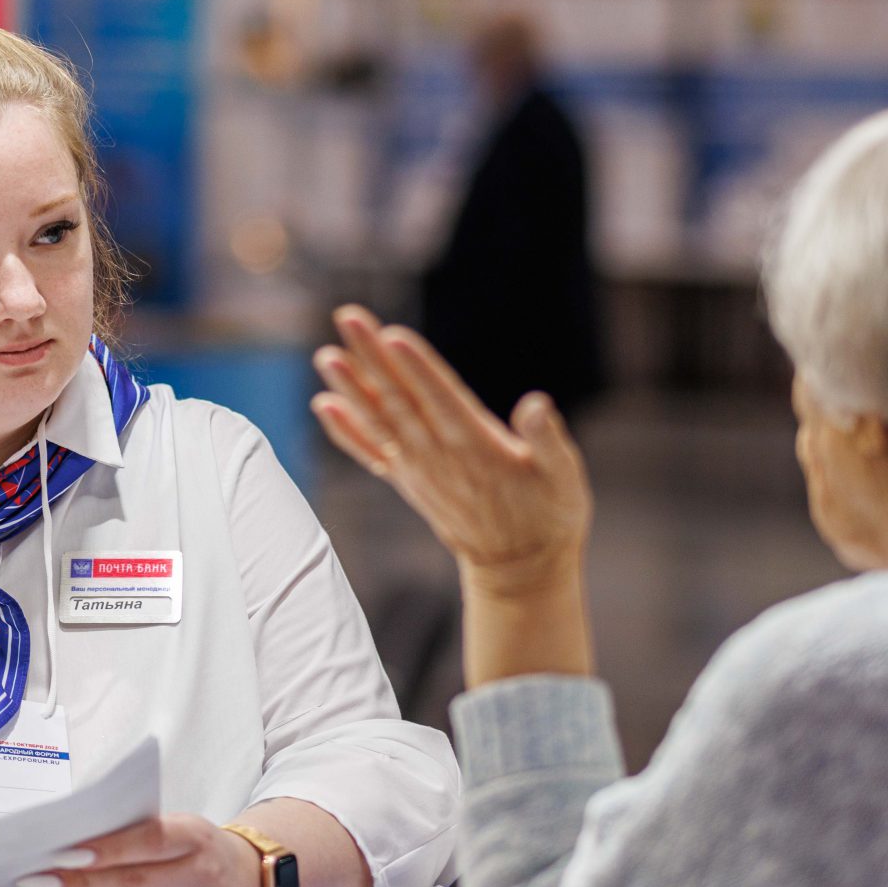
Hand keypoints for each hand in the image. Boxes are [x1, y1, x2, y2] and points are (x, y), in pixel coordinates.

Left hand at [18, 813, 261, 886]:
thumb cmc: (196, 848)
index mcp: (196, 836)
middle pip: (134, 884)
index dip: (104, 850)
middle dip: (79, 885)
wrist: (251, 881)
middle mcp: (204, 876)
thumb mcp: (179, 827)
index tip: (60, 854)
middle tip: (35, 884)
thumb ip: (136, 834)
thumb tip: (70, 848)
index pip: (146, 841)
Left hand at [311, 305, 592, 585]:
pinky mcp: (409, 481)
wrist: (518, 568)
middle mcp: (440, 456)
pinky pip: (371, 454)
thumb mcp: (563, 477)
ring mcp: (419, 469)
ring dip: (351, 388)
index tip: (392, 336)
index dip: (417, 369)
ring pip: (379, 421)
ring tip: (325, 355)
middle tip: (348, 318)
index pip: (441, 399)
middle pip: (401, 399)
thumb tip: (537, 405)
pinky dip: (346, 431)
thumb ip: (547, 440)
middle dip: (373, 358)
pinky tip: (324, 406)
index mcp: (478, 447)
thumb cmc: (548, 515)